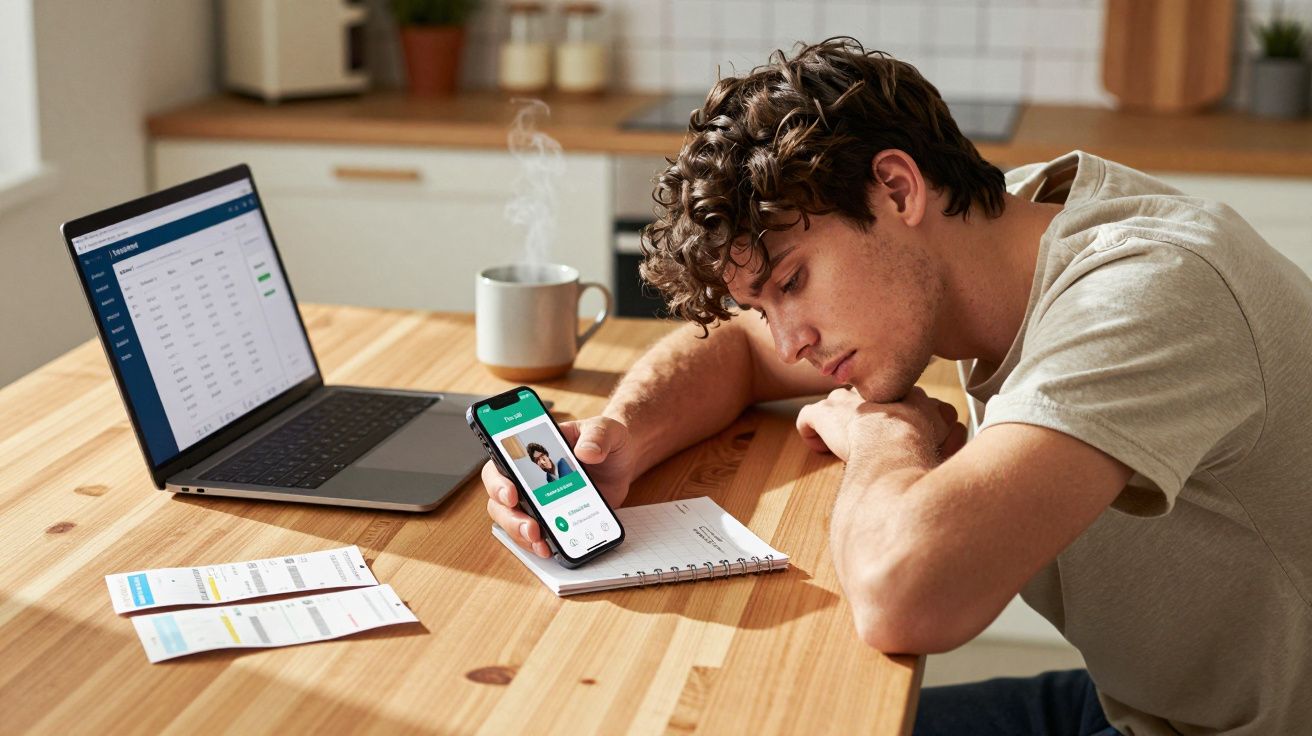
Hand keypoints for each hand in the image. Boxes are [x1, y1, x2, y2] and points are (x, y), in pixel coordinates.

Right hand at [483, 416, 634, 557]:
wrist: (624, 462)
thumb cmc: (607, 440)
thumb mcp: (606, 430)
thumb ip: (597, 436)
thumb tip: (587, 452)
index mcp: (535, 450)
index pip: (501, 462)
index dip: (498, 480)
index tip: (512, 495)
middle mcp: (530, 476)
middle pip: (501, 498)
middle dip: (510, 516)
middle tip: (531, 528)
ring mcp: (540, 499)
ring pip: (513, 519)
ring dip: (521, 534)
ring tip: (541, 544)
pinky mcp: (555, 517)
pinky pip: (537, 534)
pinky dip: (539, 544)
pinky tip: (551, 549)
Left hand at [796, 387, 967, 462]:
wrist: (893, 443)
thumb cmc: (919, 441)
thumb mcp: (947, 430)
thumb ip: (951, 428)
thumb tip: (956, 431)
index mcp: (897, 390)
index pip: (891, 395)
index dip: (889, 414)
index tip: (890, 430)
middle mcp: (869, 390)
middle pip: (861, 397)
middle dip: (862, 416)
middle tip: (863, 438)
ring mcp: (844, 401)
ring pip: (835, 405)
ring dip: (837, 425)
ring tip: (843, 445)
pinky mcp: (822, 415)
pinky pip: (809, 419)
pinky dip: (812, 434)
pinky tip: (821, 449)